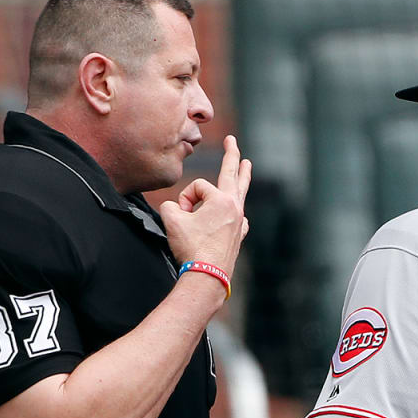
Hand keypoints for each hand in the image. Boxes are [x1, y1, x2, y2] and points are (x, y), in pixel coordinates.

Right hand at [160, 135, 251, 274]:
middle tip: (232, 140)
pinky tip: (240, 212)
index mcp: (222, 200)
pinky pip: (239, 218)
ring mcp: (240, 222)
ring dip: (242, 177)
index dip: (184, 198)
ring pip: (241, 193)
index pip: (198, 186)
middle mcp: (235, 208)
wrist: (207, 276)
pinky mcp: (238, 237)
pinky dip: (236, 212)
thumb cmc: (191, 248)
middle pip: (233, 174)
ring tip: (247, 164)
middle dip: (232, 155)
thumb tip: (175, 209)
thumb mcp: (171, 219)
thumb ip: (170, 206)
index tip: (181, 214)